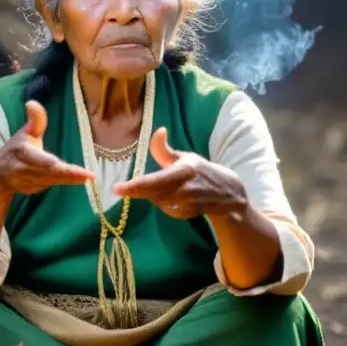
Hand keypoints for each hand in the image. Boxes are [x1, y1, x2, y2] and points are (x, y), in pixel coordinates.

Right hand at [0, 100, 93, 195]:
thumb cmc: (15, 150)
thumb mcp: (24, 132)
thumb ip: (35, 120)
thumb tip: (32, 103)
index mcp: (23, 153)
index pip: (39, 159)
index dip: (48, 162)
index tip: (60, 163)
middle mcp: (24, 170)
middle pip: (50, 174)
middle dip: (69, 175)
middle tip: (89, 176)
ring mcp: (28, 182)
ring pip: (51, 182)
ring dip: (69, 180)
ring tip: (87, 177)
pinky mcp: (32, 191)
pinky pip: (49, 186)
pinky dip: (62, 183)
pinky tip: (77, 180)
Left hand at [112, 128, 247, 218]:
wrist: (230, 196)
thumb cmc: (203, 172)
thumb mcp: (186, 157)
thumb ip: (165, 149)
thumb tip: (158, 131)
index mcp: (185, 171)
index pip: (154, 181)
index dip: (134, 186)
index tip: (116, 188)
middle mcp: (186, 189)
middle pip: (152, 194)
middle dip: (136, 191)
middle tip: (120, 189)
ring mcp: (187, 204)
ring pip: (158, 201)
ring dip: (152, 195)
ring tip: (161, 186)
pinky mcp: (188, 214)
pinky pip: (166, 209)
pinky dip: (163, 203)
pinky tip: (172, 197)